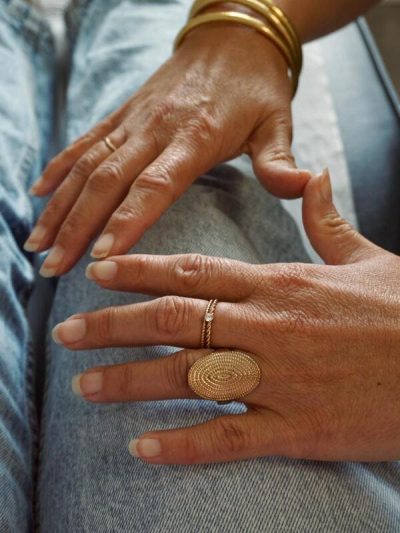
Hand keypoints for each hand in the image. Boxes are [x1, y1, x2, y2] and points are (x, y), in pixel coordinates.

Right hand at [25, 20, 309, 276]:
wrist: (232, 36)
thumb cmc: (256, 86)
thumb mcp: (278, 121)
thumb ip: (281, 161)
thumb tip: (305, 186)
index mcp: (195, 137)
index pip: (154, 186)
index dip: (126, 221)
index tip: (101, 257)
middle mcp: (155, 129)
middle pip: (107, 182)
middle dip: (76, 227)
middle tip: (54, 268)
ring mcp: (133, 120)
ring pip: (86, 165)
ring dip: (59, 206)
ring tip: (37, 243)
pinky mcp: (123, 114)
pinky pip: (84, 143)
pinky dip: (59, 169)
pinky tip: (38, 195)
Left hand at [51, 171, 399, 464]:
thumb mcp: (365, 258)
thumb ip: (326, 220)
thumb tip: (312, 177)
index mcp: (280, 285)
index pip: (193, 271)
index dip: (138, 270)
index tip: (98, 273)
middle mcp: (268, 327)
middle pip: (173, 320)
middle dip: (112, 326)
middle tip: (66, 333)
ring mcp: (280, 379)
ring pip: (187, 377)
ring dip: (130, 382)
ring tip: (85, 386)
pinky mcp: (298, 428)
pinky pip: (228, 437)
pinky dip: (181, 445)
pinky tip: (142, 447)